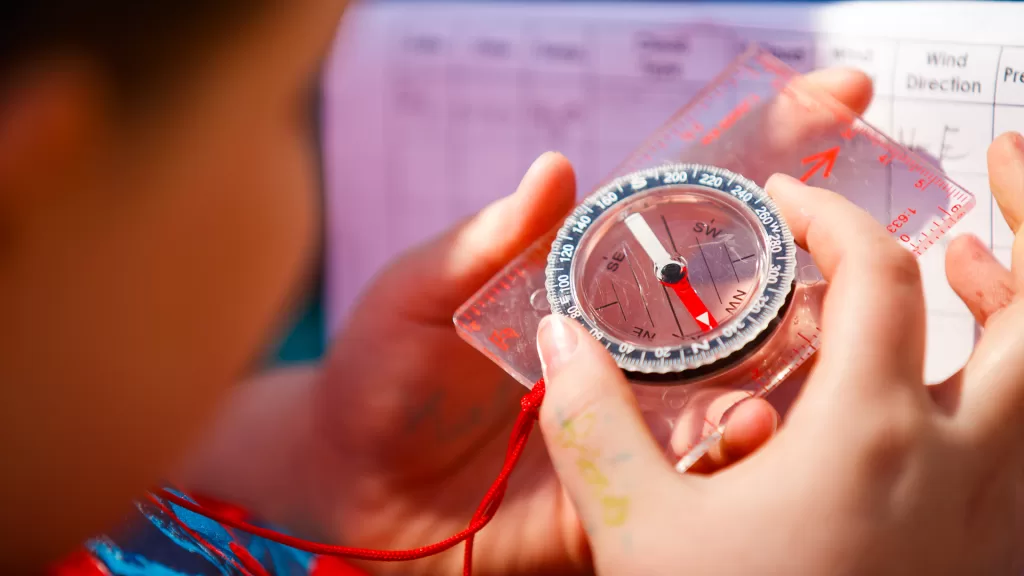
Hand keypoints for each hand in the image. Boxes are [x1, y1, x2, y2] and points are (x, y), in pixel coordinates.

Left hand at [303, 67, 872, 575]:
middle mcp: (628, 346)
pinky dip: (735, 445)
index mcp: (587, 285)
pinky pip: (700, 470)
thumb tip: (553, 169)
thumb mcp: (418, 297)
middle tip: (848, 234)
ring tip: (814, 334)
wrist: (352, 494)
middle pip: (738, 295)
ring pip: (743, 379)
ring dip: (790, 356)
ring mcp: (637, 416)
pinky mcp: (631, 489)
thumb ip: (484, 245)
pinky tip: (746, 426)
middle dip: (810, 257)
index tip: (834, 96)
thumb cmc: (376, 382)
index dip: (756, 156)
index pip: (680, 214)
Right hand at [535, 133, 1023, 574]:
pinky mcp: (989, 551)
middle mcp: (959, 464)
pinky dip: (1009, 383)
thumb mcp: (642, 534)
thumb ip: (595, 424)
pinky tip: (949, 390)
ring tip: (969, 259)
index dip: (831, 216)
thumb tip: (560, 337)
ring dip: (1019, 301)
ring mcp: (991, 512)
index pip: (880, 276)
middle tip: (995, 158)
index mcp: (872, 437)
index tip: (785, 204)